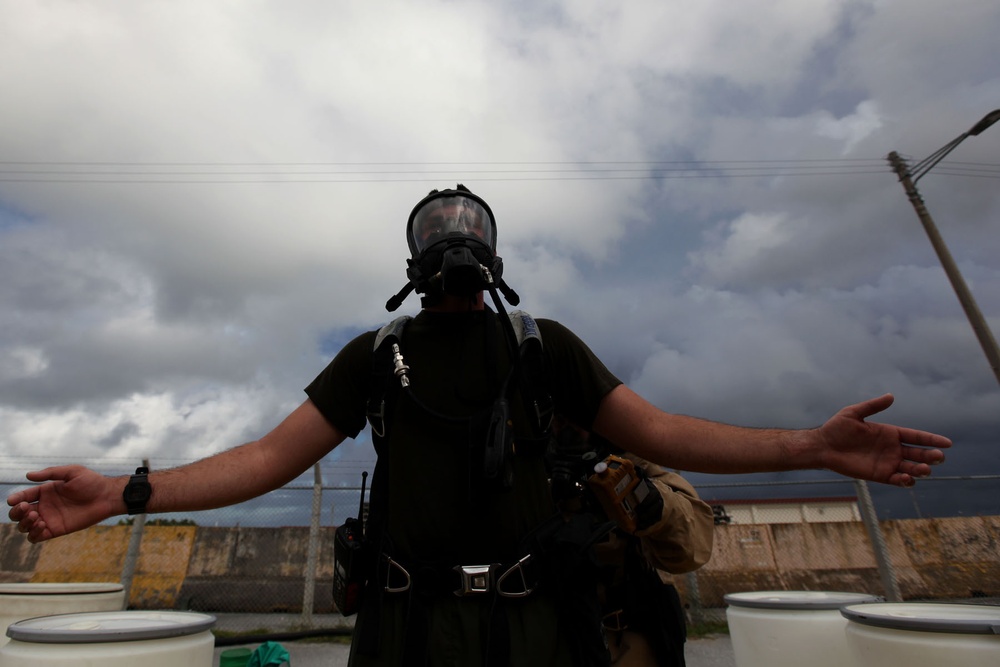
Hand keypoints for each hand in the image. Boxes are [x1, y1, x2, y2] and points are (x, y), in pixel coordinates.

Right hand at [6, 466, 117, 543]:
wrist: (107, 497)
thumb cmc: (92, 482)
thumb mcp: (72, 472)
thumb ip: (50, 473)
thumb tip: (28, 475)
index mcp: (46, 491)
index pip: (23, 496)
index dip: (15, 499)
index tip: (13, 500)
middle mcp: (44, 506)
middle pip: (19, 513)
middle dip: (16, 512)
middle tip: (25, 508)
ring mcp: (49, 519)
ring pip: (25, 526)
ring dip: (24, 523)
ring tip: (35, 516)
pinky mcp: (56, 530)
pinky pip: (36, 537)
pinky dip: (33, 533)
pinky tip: (42, 524)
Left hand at [816, 394, 950, 485]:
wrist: (822, 446)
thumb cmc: (836, 428)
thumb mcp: (853, 413)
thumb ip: (872, 406)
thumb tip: (891, 396)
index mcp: (890, 433)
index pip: (916, 437)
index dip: (931, 439)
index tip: (947, 443)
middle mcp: (892, 449)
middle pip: (918, 454)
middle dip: (930, 456)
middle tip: (938, 457)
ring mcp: (887, 463)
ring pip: (912, 469)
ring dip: (921, 470)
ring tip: (924, 469)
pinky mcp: (880, 475)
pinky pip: (897, 480)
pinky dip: (905, 481)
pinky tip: (906, 478)